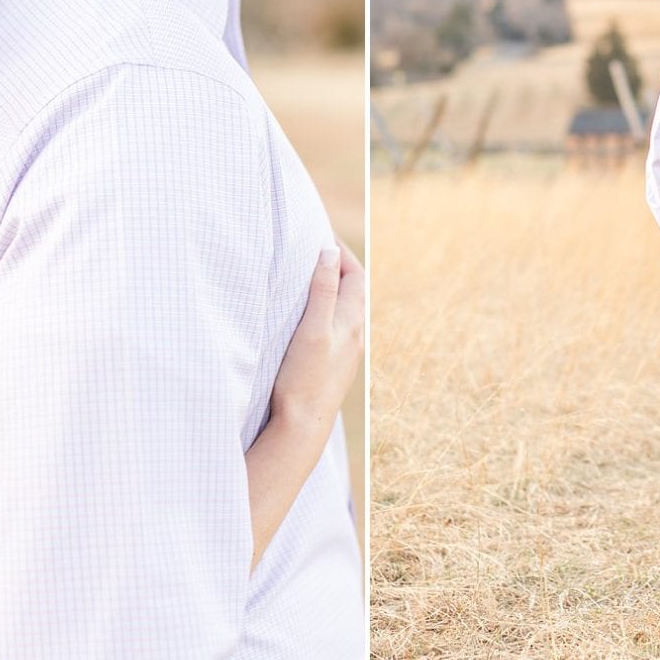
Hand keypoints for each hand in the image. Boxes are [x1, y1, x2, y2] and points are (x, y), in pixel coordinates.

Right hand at [269, 242, 364, 431]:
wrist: (303, 427)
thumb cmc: (305, 378)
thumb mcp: (313, 328)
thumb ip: (323, 290)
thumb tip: (331, 252)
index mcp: (353, 320)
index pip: (354, 273)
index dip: (339, 250)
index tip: (320, 233)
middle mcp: (355, 333)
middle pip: (353, 287)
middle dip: (336, 264)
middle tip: (314, 247)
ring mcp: (346, 349)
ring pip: (344, 307)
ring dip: (331, 286)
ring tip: (309, 274)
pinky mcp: (333, 363)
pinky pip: (335, 324)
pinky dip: (325, 307)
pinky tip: (308, 314)